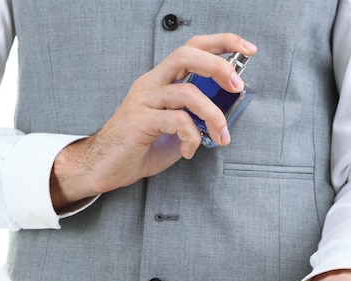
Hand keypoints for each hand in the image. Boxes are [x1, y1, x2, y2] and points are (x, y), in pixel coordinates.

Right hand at [50, 33, 257, 208]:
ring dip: (214, 116)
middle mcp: (150, 84)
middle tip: (237, 86)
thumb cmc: (138, 147)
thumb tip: (226, 112)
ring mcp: (143, 101)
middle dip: (218, 66)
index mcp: (160, 81)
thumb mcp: (173, 128)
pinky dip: (192, 137)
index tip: (248, 49)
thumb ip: (195, 115)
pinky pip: (177, 121)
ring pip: (188, 93)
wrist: (103, 167)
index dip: (221, 43)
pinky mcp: (139, 121)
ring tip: (221, 136)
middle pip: (186, 55)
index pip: (191, 48)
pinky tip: (188, 151)